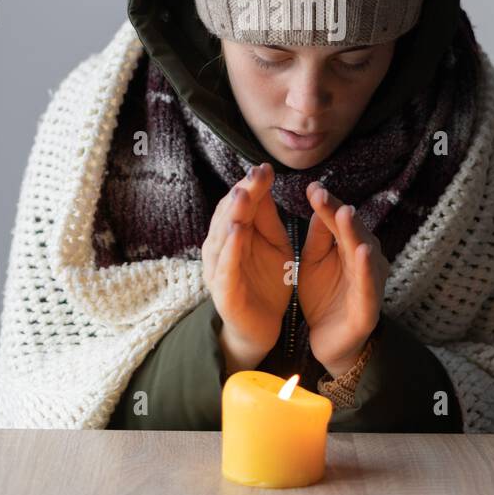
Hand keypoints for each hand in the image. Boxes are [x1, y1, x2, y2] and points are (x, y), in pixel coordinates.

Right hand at [201, 163, 292, 372]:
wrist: (262, 328)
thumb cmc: (267, 283)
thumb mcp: (274, 244)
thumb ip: (268, 218)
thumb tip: (263, 181)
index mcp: (235, 234)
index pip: (240, 203)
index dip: (251, 185)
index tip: (265, 167)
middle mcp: (221, 247)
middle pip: (230, 214)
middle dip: (242, 193)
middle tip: (254, 174)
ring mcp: (219, 268)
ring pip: (223, 236)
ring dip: (232, 214)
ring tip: (242, 194)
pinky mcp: (224, 290)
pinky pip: (226, 265)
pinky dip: (230, 248)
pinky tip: (238, 231)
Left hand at [298, 182, 387, 377]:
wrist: (330, 342)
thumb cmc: (324, 297)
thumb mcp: (314, 261)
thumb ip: (318, 235)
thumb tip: (318, 197)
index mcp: (350, 248)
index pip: (339, 222)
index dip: (328, 205)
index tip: (312, 188)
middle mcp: (366, 261)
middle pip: (352, 232)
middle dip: (339, 212)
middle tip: (323, 194)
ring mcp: (370, 283)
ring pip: (364, 254)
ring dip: (355, 233)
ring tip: (346, 213)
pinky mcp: (369, 307)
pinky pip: (368, 285)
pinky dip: (366, 268)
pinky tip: (361, 251)